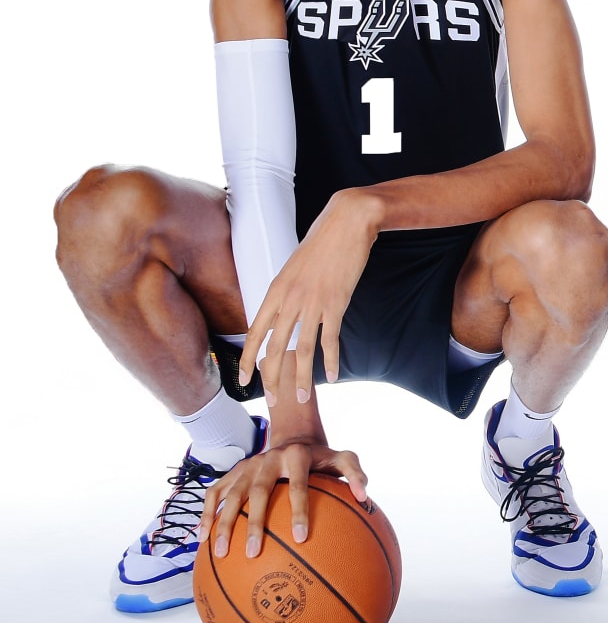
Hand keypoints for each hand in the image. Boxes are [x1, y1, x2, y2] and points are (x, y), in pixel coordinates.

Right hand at [198, 439, 366, 558]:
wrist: (294, 436)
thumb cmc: (321, 457)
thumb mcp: (342, 458)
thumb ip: (354, 473)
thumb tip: (364, 497)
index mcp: (296, 456)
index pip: (298, 486)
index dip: (299, 511)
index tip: (301, 538)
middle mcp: (268, 459)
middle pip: (257, 492)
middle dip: (255, 523)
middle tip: (253, 553)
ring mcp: (247, 465)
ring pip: (231, 494)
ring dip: (224, 523)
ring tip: (220, 552)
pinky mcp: (234, 471)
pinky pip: (215, 492)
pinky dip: (206, 513)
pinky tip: (201, 538)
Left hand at [240, 189, 379, 404]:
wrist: (347, 222)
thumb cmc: (322, 241)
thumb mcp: (295, 266)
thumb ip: (287, 291)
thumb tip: (285, 310)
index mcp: (276, 290)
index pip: (255, 333)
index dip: (248, 359)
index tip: (245, 379)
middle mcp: (290, 299)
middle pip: (275, 348)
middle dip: (272, 378)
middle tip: (273, 399)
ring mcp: (313, 303)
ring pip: (302, 350)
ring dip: (301, 377)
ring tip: (302, 397)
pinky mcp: (336, 303)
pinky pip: (330, 339)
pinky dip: (331, 360)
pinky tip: (332, 376)